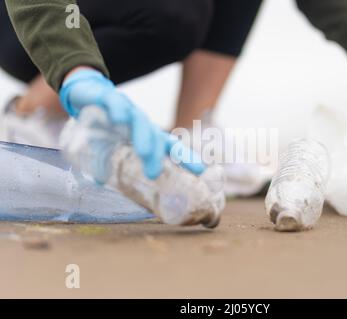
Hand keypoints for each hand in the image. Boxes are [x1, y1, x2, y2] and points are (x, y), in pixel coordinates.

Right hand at [59, 68, 204, 179]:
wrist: (87, 93)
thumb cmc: (104, 124)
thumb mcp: (106, 146)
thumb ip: (106, 162)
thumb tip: (102, 181)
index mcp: (146, 135)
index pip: (170, 147)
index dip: (185, 158)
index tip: (200, 172)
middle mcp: (141, 122)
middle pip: (155, 138)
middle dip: (157, 155)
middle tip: (154, 175)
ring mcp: (126, 109)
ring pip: (139, 122)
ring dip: (143, 137)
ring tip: (144, 153)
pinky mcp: (108, 97)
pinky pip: (116, 103)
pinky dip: (119, 110)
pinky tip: (119, 119)